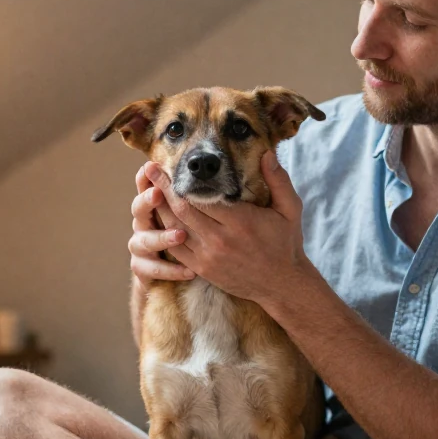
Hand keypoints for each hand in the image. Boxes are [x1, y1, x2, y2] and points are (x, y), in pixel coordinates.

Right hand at [128, 163, 194, 285]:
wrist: (167, 273)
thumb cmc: (185, 234)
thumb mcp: (189, 211)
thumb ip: (193, 195)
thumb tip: (208, 171)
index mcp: (151, 204)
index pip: (145, 187)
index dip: (147, 178)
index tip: (151, 168)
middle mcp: (142, 223)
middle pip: (139, 209)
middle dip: (148, 200)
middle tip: (158, 192)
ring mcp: (139, 246)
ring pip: (144, 241)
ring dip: (162, 238)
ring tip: (180, 236)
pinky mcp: (141, 268)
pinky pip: (152, 269)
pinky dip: (171, 270)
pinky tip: (189, 272)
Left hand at [144, 150, 317, 305]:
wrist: (281, 284)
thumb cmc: (285, 243)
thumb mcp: (290, 209)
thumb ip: (278, 180)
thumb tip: (267, 153)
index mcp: (240, 221)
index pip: (202, 197)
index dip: (181, 181)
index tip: (168, 164)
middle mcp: (220, 239)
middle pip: (182, 210)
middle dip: (163, 188)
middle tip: (149, 169)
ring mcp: (209, 256)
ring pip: (175, 229)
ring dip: (159, 209)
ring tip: (147, 190)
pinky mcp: (202, 269)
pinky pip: (175, 249)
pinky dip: (164, 233)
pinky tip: (157, 218)